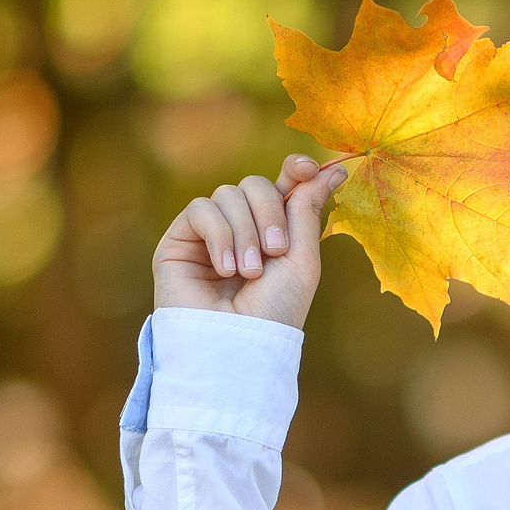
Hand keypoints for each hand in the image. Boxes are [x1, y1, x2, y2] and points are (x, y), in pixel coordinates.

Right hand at [151, 153, 347, 326]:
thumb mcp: (301, 259)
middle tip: (276, 250)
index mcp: (273, 231)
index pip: (280, 185)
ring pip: (228, 194)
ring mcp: (209, 233)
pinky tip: (225, 268)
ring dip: (245, 232)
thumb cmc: (274, 311)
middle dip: (270, 212)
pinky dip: (219, 235)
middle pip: (254, 184)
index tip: (307, 167)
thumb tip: (330, 169)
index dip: (293, 169)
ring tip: (249, 272)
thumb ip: (306, 210)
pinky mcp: (180, 241)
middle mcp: (240, 228)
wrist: (237, 342)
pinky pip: (201, 209)